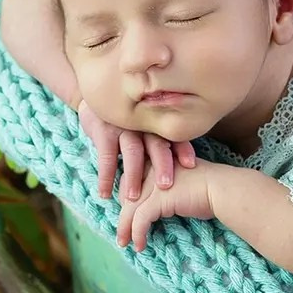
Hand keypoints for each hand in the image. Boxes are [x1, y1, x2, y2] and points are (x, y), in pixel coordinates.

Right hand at [78, 100, 196, 200]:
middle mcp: (144, 124)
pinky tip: (106, 194)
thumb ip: (163, 142)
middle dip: (162, 164)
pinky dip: (106, 176)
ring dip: (133, 174)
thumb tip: (189, 168)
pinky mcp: (103, 130)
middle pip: (156, 144)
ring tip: (133, 197)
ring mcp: (124, 126)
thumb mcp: (148, 126)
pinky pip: (105, 156)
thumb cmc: (132, 120)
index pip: (174, 136)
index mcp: (159, 124)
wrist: (101, 95)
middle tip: (165, 185)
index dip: (183, 149)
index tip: (191, 165)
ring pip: (131, 151)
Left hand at [116, 160, 215, 251]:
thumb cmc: (210, 186)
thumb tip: (158, 202)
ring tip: (125, 243)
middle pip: (126, 193)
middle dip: (122, 214)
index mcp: (156, 159)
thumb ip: (168, 184)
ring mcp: (154, 183)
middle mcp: (151, 168)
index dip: (126, 196)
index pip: (131, 177)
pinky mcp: (159, 199)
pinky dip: (137, 234)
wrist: (223, 189)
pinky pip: (140, 219)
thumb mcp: (183, 180)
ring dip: (125, 229)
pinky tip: (140, 246)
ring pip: (129, 208)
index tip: (126, 212)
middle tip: (121, 232)